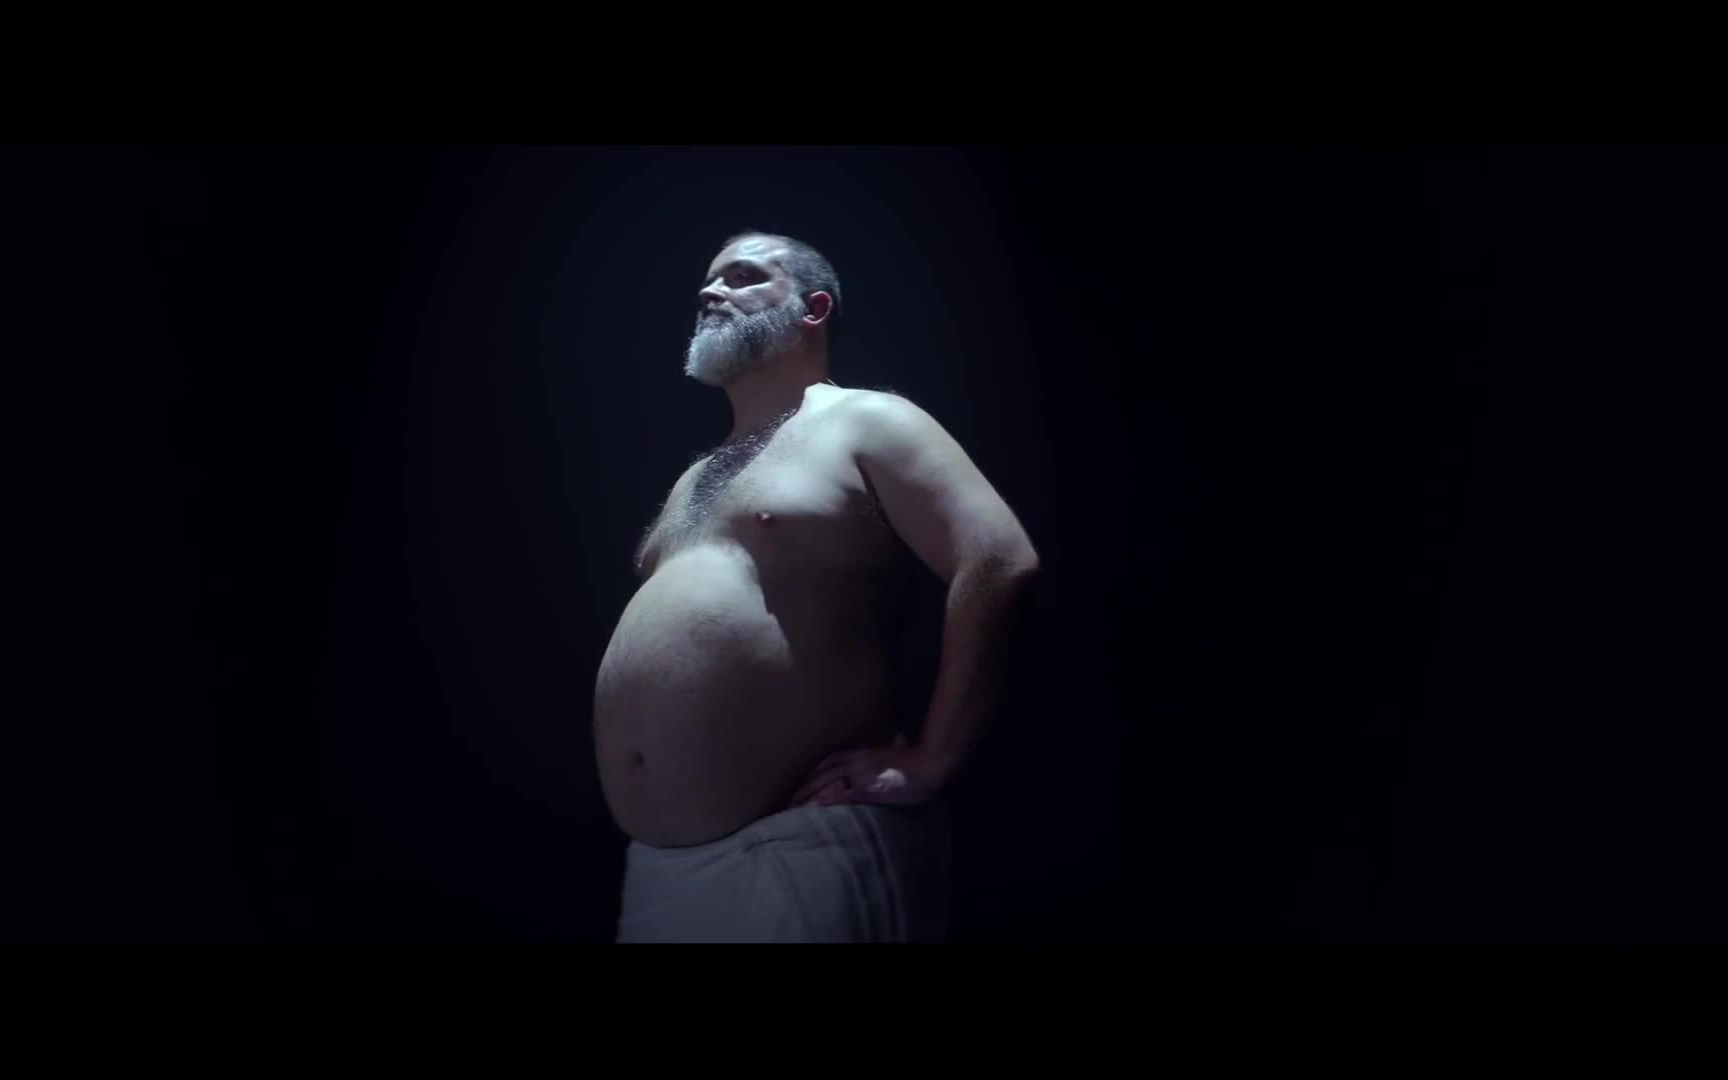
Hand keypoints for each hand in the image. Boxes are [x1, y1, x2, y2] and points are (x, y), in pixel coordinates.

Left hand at [789, 735, 943, 808]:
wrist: (928, 763)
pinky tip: (811, 810)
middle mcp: (855, 763)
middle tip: (790, 798)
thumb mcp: (901, 746)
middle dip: (805, 787)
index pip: (831, 760)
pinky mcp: (865, 790)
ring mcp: (859, 776)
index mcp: (862, 753)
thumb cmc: (918, 755)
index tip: (804, 779)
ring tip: (793, 808)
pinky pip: (839, 797)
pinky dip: (824, 803)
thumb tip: (900, 737)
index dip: (816, 770)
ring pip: (826, 786)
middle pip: (823, 774)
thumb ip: (896, 742)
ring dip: (809, 797)